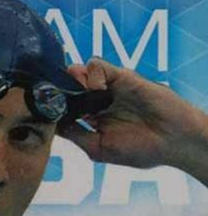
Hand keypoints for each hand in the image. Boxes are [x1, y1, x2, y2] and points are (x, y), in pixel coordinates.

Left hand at [61, 58, 206, 169]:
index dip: (51, 107)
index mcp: (91, 121)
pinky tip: (96, 91)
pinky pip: (97, 65)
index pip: (64, 109)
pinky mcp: (121, 77)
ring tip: (79, 97)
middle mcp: (97, 103)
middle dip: (57, 90)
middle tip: (54, 98)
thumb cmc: (140, 150)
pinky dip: (91, 74)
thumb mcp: (98, 149)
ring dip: (73, 81)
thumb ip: (76, 135)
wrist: (172, 140)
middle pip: (68, 88)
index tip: (42, 111)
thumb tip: (51, 124)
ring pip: (79, 73)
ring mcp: (109, 89)